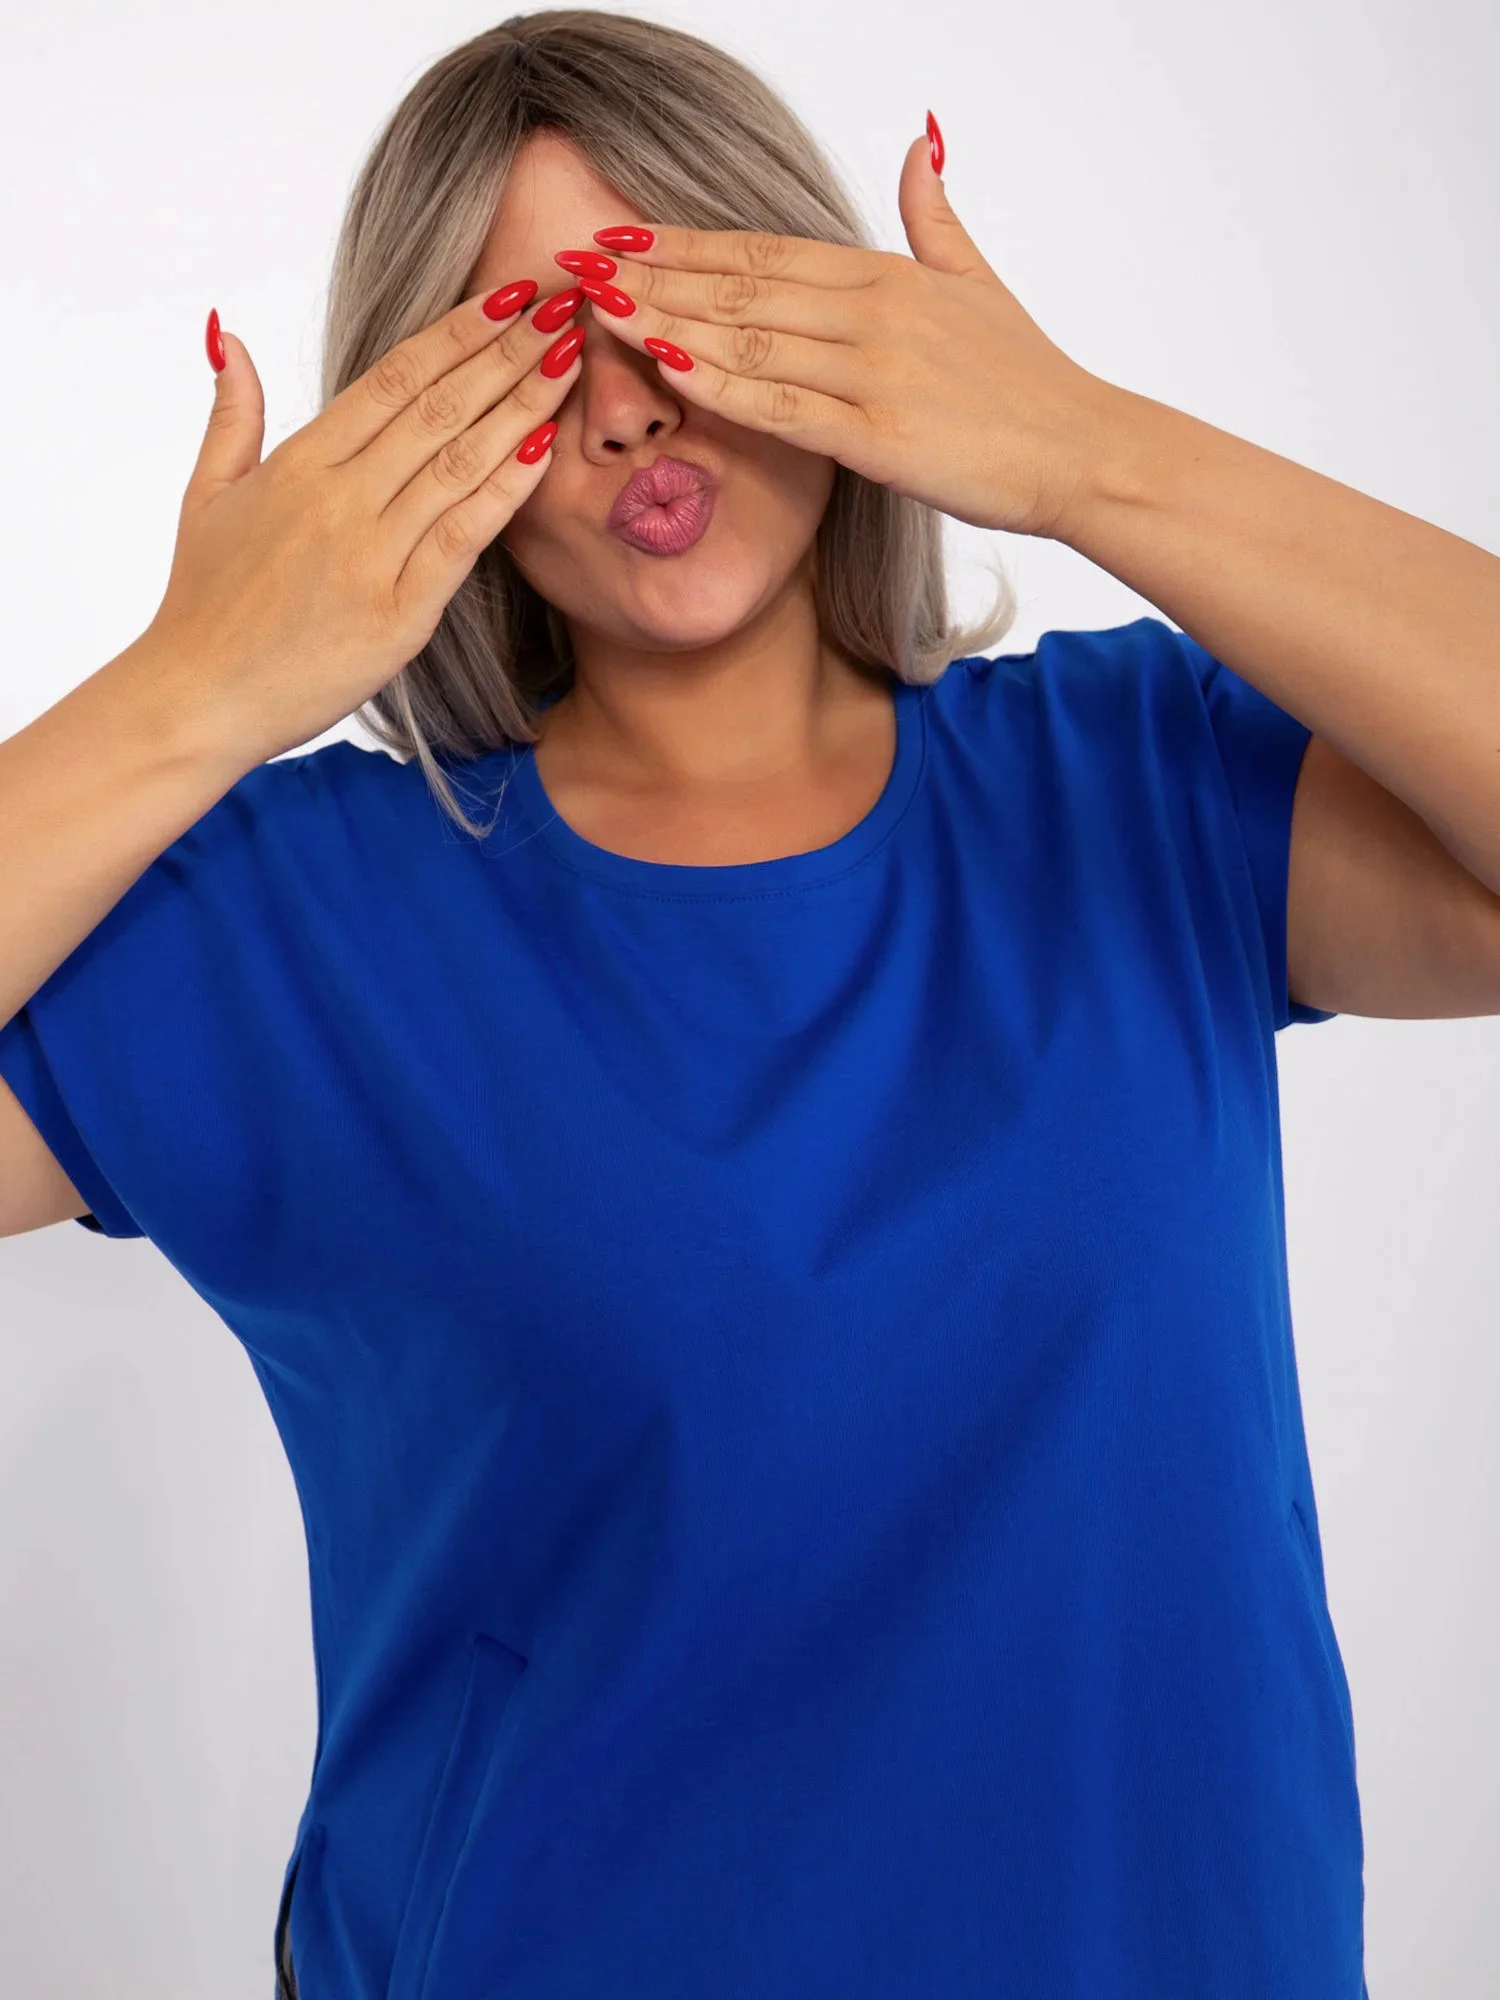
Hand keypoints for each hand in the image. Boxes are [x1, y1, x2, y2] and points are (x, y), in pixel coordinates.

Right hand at [146, 283, 586, 766]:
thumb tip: (229, 336)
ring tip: (571, 361)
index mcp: (300, 462)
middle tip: (566, 307)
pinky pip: (464, 537)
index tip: (511, 296)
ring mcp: (372, 553)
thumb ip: (232, 414)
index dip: (459, 330)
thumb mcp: (208, 493)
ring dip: (522, 407)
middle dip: (509, 352)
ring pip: (460, 462)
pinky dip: (506, 490)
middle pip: (440, 406)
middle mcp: (340, 498)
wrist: (200, 697)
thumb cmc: (206, 602)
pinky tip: (545, 450)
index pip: (395, 376)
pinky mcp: (400, 612)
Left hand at [567, 129, 1117, 539]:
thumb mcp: (978, 281)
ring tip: (598, 309)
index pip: (763, 250)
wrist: (1083, 450)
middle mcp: (872, 312)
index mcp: (885, 274)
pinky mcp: (880, 437)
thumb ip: (935, 215)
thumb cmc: (1029, 380)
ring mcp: (874, 374)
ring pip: (750, 338)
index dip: (686, 243)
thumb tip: (920, 143)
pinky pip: (782, 407)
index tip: (622, 237)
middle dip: (654, 274)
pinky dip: (720, 385)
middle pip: (742, 284)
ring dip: (668, 321)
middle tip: (581, 265)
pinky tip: (665, 369)